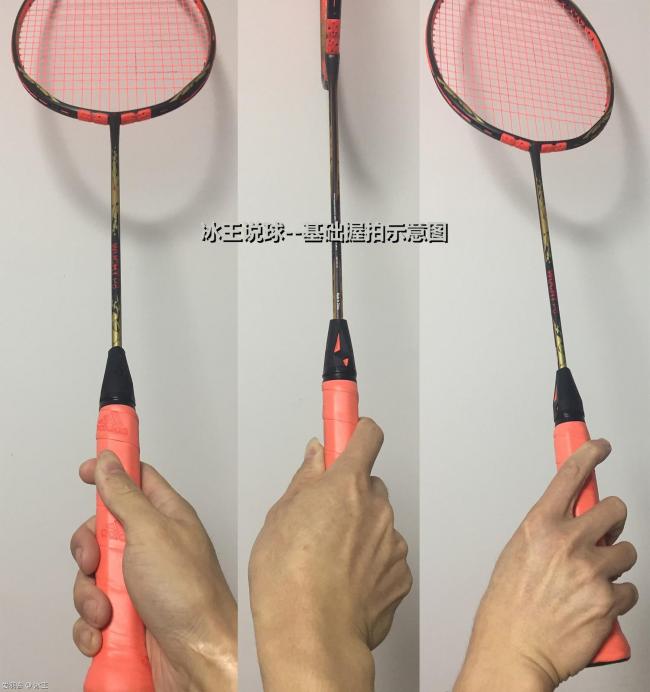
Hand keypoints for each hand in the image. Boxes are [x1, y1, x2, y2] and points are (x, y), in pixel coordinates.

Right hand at [70, 452, 237, 691]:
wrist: (198, 657)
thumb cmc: (190, 593)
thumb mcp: (151, 532)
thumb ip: (125, 495)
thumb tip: (110, 462)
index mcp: (166, 516)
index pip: (136, 479)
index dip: (111, 471)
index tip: (87, 471)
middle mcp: (153, 545)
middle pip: (103, 531)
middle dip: (89, 551)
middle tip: (97, 563)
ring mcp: (141, 581)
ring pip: (93, 575)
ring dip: (90, 597)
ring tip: (109, 611)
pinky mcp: (130, 614)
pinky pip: (93, 612)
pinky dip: (92, 626)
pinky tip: (105, 633)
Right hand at [249, 418, 412, 691]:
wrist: (311, 637)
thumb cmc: (287, 580)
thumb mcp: (280, 516)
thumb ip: (305, 479)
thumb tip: (317, 455)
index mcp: (345, 484)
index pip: (366, 434)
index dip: (355, 429)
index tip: (348, 425)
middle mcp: (376, 507)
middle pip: (368, 484)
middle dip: (350, 493)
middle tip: (323, 517)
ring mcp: (392, 542)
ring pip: (377, 523)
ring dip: (360, 531)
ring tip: (328, 560)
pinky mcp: (400, 575)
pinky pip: (386, 557)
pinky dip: (370, 564)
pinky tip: (344, 581)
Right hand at [455, 439, 637, 691]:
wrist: (514, 650)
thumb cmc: (508, 606)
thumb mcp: (516, 553)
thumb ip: (544, 532)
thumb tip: (566, 522)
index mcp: (540, 525)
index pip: (570, 475)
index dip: (589, 453)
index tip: (600, 446)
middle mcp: (568, 542)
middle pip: (614, 509)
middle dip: (612, 520)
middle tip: (602, 534)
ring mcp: (592, 571)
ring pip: (626, 552)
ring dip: (613, 563)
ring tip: (591, 579)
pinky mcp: (609, 601)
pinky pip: (628, 589)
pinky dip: (616, 596)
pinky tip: (594, 604)